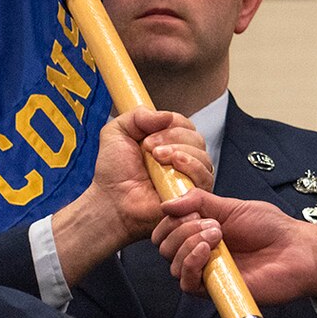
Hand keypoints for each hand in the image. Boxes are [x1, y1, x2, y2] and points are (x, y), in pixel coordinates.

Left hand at [51, 109, 209, 281]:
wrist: (111, 202)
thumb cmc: (114, 173)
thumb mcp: (117, 132)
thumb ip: (137, 115)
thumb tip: (167, 115)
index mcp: (168, 142)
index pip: (184, 124)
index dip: (170, 125)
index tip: (147, 138)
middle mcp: (182, 158)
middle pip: (196, 138)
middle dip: (174, 138)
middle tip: (150, 150)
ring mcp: (189, 177)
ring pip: (202, 156)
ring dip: (181, 152)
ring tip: (158, 160)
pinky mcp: (193, 194)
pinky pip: (205, 176)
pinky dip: (191, 167)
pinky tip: (173, 168)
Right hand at [153, 189, 316, 303]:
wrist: (296, 251)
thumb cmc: (271, 229)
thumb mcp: (232, 206)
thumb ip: (199, 201)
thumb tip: (166, 203)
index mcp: (200, 231)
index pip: (166, 230)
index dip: (169, 220)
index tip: (187, 210)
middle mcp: (200, 252)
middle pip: (165, 246)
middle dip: (181, 229)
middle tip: (210, 223)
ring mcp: (206, 272)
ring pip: (173, 264)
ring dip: (188, 244)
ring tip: (216, 235)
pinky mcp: (214, 290)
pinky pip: (186, 283)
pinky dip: (190, 264)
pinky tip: (206, 252)